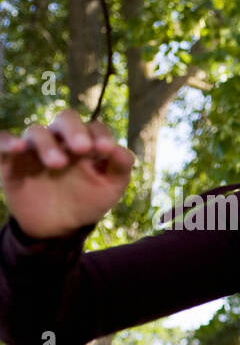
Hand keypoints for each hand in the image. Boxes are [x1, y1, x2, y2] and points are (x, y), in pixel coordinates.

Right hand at [0, 109, 134, 237]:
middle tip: (82, 148)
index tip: (106, 149)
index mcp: (87, 143)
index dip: (101, 134)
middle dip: (74, 130)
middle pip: (65, 119)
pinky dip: (8, 141)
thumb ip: (120, 169)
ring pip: (37, 131)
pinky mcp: (12, 159)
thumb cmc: (87, 201)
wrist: (58, 226)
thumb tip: (122, 151)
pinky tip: (17, 147)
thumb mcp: (109, 189)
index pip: (94, 128)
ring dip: (47, 144)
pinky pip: (4, 141)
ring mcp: (35, 148)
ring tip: (58, 164)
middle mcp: (61, 140)